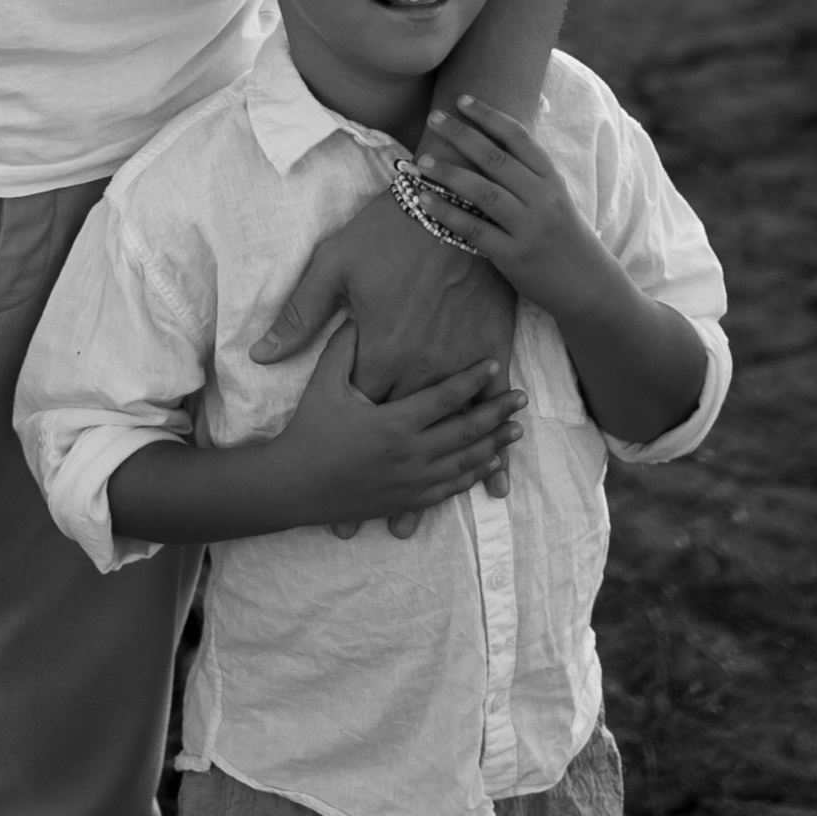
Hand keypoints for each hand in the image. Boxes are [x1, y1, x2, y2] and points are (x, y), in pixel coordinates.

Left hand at [257, 189, 520, 530]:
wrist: (456, 205)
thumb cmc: (388, 232)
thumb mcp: (334, 265)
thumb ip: (301, 315)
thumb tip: (263, 352)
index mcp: (381, 351)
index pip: (360, 411)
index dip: (342, 452)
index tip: (328, 488)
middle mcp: (422, 369)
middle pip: (402, 437)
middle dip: (386, 483)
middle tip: (373, 530)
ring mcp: (460, 365)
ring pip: (450, 435)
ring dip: (438, 481)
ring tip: (419, 524)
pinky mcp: (490, 351)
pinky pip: (490, 412)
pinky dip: (493, 451)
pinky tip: (494, 485)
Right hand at [268, 324, 519, 534]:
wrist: (294, 487)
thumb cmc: (309, 429)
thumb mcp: (324, 380)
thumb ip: (346, 346)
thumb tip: (362, 315)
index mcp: (393, 422)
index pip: (445, 397)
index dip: (472, 380)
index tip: (494, 364)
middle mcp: (410, 454)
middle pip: (465, 432)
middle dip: (497, 414)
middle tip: (522, 400)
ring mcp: (411, 481)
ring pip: (463, 462)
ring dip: (493, 445)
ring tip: (516, 431)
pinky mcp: (407, 500)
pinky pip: (449, 488)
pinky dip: (473, 475)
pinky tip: (488, 465)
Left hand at [421, 96, 602, 305]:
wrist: (587, 284)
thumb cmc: (562, 233)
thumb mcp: (554, 195)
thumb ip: (527, 172)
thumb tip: (484, 139)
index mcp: (551, 179)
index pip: (519, 137)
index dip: (489, 115)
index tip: (462, 99)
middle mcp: (542, 199)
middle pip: (496, 159)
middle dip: (462, 134)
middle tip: (434, 117)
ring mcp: (529, 228)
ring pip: (484, 192)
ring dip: (450, 173)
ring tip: (423, 160)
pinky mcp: (514, 256)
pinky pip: (475, 230)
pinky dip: (448, 213)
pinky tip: (425, 200)